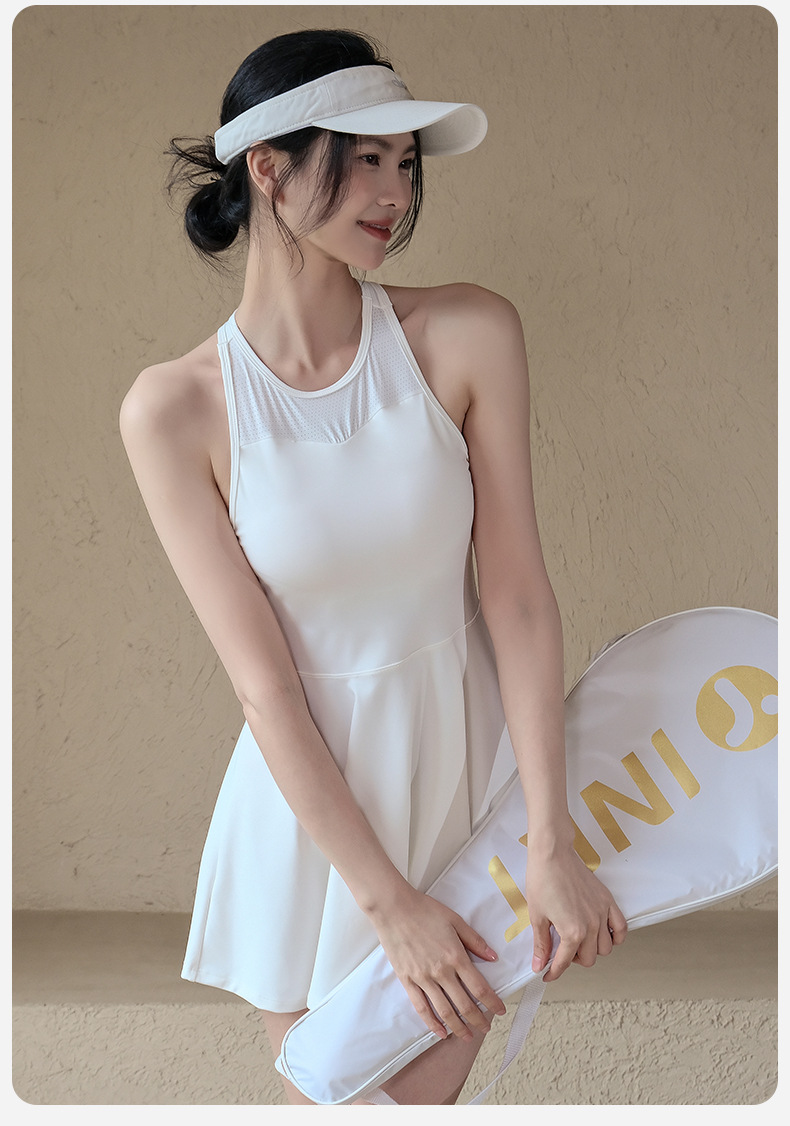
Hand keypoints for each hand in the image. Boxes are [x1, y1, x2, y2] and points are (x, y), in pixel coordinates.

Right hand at [371, 885, 507, 1040]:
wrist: (393, 907)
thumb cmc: (424, 910)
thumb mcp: (455, 920)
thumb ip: (475, 940)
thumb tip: (494, 957)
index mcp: (455, 956)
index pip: (480, 987)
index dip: (492, 1002)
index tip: (500, 1011)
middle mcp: (441, 972)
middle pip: (465, 1004)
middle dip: (479, 1020)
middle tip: (486, 1029)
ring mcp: (423, 978)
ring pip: (445, 1011)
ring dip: (459, 1027)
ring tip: (468, 1036)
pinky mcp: (407, 980)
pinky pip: (421, 1008)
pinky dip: (432, 1024)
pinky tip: (441, 1032)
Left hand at [525, 846, 626, 982]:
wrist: (552, 854)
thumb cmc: (542, 880)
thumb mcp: (537, 916)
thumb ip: (541, 944)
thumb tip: (539, 965)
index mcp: (572, 932)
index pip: (564, 962)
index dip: (553, 972)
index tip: (547, 974)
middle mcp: (591, 926)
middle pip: (588, 959)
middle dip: (574, 960)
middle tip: (561, 951)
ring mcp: (602, 913)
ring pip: (606, 948)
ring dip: (593, 950)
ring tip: (579, 942)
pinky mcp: (607, 901)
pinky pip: (620, 928)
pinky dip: (615, 936)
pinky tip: (603, 934)